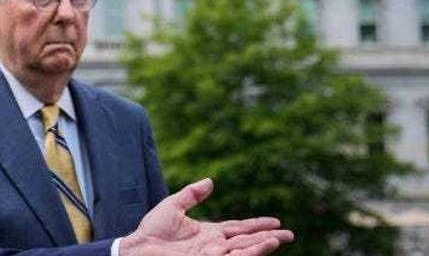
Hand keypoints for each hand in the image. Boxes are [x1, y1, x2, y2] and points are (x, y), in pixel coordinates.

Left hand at [120, 178, 292, 255]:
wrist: (138, 249)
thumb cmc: (151, 231)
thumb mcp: (173, 206)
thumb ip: (192, 194)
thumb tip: (210, 181)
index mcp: (209, 232)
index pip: (239, 228)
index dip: (257, 225)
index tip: (277, 222)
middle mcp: (215, 246)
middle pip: (248, 241)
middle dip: (268, 237)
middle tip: (290, 234)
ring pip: (245, 251)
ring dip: (263, 246)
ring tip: (280, 239)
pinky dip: (250, 254)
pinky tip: (263, 246)